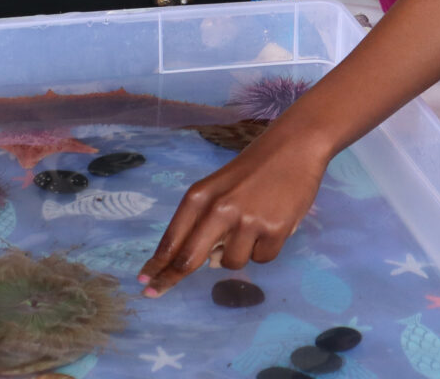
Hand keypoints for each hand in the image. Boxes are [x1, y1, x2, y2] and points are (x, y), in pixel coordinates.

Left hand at [138, 124, 329, 295]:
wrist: (295, 146)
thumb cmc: (255, 167)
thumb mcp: (221, 187)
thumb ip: (208, 220)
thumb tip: (207, 263)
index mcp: (201, 195)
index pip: (173, 237)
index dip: (157, 264)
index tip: (144, 282)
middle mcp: (218, 209)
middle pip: (188, 259)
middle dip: (172, 278)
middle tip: (157, 292)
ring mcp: (246, 221)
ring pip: (229, 263)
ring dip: (238, 254)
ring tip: (253, 228)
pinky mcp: (273, 230)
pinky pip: (262, 259)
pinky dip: (265, 249)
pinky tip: (274, 225)